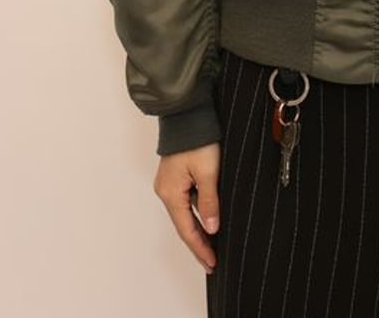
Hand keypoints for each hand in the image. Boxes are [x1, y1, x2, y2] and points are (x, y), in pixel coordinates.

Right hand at [153, 142, 220, 273]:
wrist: (188, 115)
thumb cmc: (197, 139)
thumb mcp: (209, 172)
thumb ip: (209, 201)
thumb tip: (212, 228)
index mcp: (171, 193)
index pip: (187, 229)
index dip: (201, 248)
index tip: (212, 262)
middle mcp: (166, 191)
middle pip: (184, 224)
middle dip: (199, 243)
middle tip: (212, 260)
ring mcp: (170, 183)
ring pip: (186, 213)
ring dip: (198, 228)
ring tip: (213, 244)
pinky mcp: (176, 175)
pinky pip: (187, 200)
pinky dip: (197, 212)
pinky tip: (208, 218)